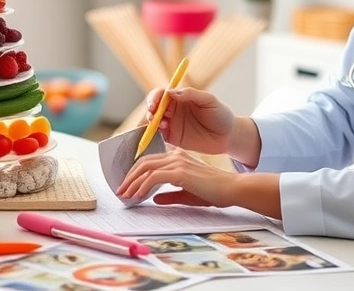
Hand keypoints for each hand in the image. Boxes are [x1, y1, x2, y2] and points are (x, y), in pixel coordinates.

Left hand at [117, 149, 237, 206]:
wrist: (232, 188)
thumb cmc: (215, 192)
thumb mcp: (187, 194)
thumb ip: (170, 195)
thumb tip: (155, 198)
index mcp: (178, 158)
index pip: (150, 161)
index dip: (135, 173)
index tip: (128, 186)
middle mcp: (176, 156)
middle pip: (143, 162)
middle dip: (129, 177)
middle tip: (121, 191)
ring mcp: (178, 162)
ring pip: (146, 168)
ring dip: (132, 182)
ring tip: (125, 195)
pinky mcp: (180, 172)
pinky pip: (154, 177)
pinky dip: (142, 186)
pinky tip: (138, 196)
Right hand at [146, 87, 234, 154]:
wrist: (228, 137)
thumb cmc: (221, 115)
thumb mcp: (209, 100)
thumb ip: (191, 94)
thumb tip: (171, 92)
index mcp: (180, 97)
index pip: (162, 94)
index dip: (155, 97)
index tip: (155, 102)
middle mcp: (173, 109)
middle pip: (154, 106)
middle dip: (150, 108)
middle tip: (152, 112)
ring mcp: (172, 124)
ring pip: (154, 120)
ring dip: (152, 120)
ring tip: (162, 122)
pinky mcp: (173, 138)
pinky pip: (160, 135)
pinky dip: (156, 132)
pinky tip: (163, 130)